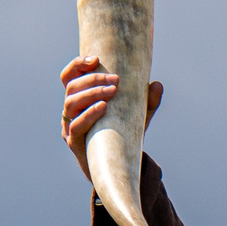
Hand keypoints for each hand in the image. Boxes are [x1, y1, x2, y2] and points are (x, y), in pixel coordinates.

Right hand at [58, 55, 161, 182]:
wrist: (116, 166)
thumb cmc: (122, 135)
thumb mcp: (137, 116)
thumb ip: (147, 101)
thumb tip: (157, 84)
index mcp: (79, 99)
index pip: (69, 77)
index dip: (77, 65)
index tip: (95, 59)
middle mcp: (70, 111)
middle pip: (71, 87)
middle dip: (93, 79)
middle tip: (115, 80)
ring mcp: (69, 126)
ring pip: (71, 103)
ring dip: (91, 93)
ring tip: (112, 90)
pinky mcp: (74, 142)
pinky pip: (76, 125)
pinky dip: (89, 114)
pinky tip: (103, 107)